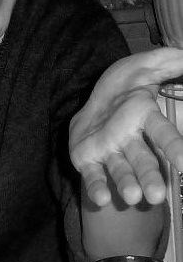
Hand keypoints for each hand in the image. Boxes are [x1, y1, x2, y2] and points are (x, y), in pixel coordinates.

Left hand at [69, 47, 182, 206]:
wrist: (90, 98)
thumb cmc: (124, 85)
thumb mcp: (146, 66)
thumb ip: (170, 62)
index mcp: (146, 118)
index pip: (164, 135)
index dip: (175, 148)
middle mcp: (130, 139)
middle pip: (143, 160)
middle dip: (149, 177)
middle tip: (157, 196)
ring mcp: (109, 150)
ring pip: (121, 170)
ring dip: (126, 184)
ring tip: (132, 197)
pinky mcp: (87, 158)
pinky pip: (93, 174)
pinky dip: (97, 187)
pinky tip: (102, 199)